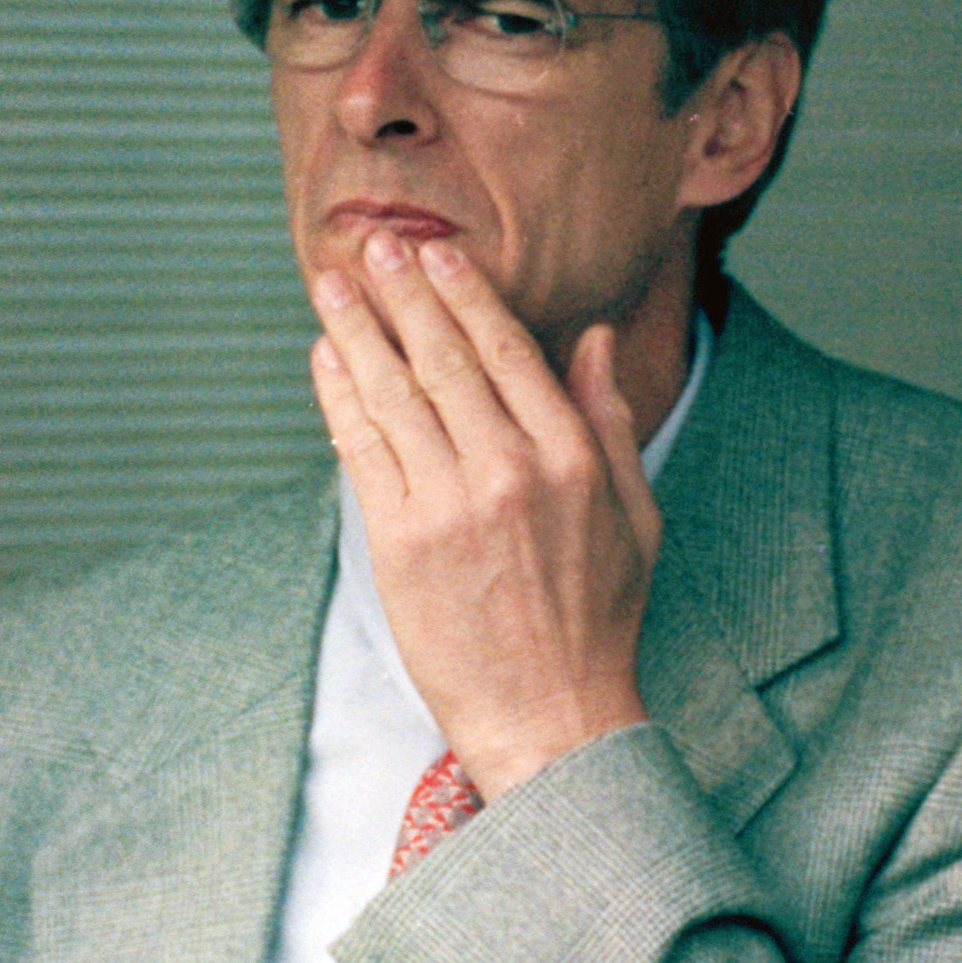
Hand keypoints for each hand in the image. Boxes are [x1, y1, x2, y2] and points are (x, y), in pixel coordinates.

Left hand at [304, 236, 662, 797]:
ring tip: (332, 285)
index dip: (463, 295)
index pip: (507, 350)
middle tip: (372, 246)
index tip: (436, 254)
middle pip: (441, 358)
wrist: (550, 716)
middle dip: (401, 294)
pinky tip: (326, 358)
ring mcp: (448, 506)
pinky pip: (360, 449)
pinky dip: (338, 396)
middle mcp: (508, 471)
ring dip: (356, 331)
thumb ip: (609, 418)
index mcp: (571, 457)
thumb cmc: (597, 618)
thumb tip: (594, 337)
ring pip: (392, 394)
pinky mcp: (399, 543)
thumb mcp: (635, 514)